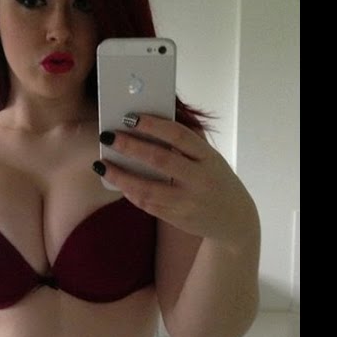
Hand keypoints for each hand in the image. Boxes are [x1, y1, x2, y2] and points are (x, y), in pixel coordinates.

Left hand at [96, 114, 255, 244]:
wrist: (234, 219)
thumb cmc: (216, 180)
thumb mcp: (210, 158)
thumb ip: (187, 143)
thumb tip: (150, 122)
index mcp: (208, 157)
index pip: (179, 136)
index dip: (154, 124)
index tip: (131, 116)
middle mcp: (199, 179)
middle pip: (160, 160)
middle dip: (130, 146)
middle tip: (108, 136)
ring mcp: (188, 201)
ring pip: (148, 188)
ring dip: (121, 175)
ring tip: (102, 164)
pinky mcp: (177, 217)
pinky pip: (147, 204)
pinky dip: (129, 192)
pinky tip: (118, 181)